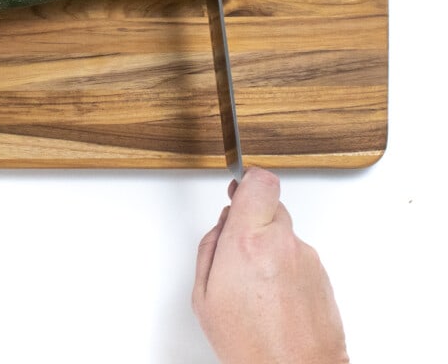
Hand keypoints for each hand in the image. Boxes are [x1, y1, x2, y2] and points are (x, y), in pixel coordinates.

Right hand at [192, 168, 348, 363]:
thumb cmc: (249, 345)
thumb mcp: (203, 296)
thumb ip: (209, 247)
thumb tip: (223, 225)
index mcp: (246, 242)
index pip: (259, 181)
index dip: (247, 181)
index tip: (238, 188)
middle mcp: (281, 242)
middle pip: (270, 204)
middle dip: (253, 219)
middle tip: (239, 248)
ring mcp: (306, 257)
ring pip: (284, 232)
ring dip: (270, 246)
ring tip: (257, 286)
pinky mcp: (323, 273)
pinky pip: (298, 255)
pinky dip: (286, 268)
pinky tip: (275, 297)